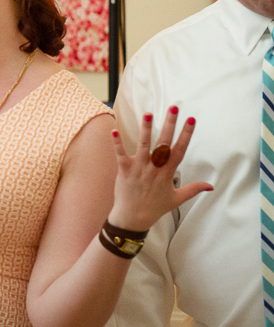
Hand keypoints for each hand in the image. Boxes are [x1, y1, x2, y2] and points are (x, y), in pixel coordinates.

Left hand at [109, 106, 212, 231]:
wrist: (133, 218)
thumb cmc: (155, 208)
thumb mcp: (177, 199)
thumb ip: (193, 189)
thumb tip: (211, 186)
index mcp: (167, 173)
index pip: (180, 150)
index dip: (186, 134)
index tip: (191, 119)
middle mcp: (154, 168)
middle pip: (164, 143)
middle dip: (169, 125)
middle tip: (174, 108)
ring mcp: (139, 169)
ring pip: (143, 146)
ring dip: (145, 130)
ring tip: (148, 113)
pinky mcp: (124, 170)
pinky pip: (120, 155)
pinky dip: (117, 143)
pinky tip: (114, 130)